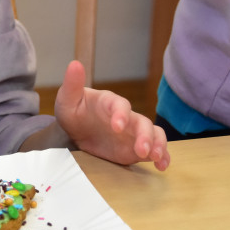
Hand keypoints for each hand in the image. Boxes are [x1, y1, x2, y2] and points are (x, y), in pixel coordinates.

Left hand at [54, 61, 169, 170]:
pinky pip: (154, 150)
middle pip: (143, 122)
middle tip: (142, 150)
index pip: (120, 105)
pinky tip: (161, 165)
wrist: (77, 130)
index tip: (117, 127)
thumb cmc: (74, 111)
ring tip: (155, 158)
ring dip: (157, 145)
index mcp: (110, 103)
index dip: (121, 114)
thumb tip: (74, 64)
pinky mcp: (136, 147)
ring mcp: (133, 132)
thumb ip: (72, 84)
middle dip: (144, 136)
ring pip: (154, 134)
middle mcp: (127, 116)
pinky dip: (161, 157)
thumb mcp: (67, 99)